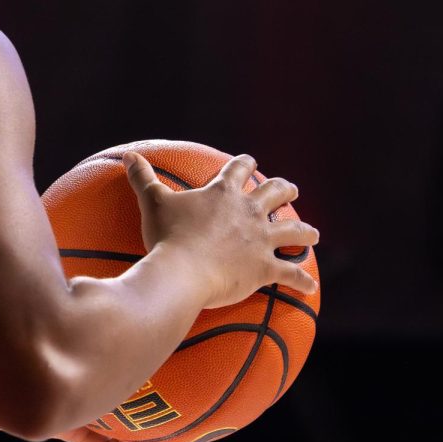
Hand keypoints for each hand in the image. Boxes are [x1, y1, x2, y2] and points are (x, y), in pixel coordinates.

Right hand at [122, 151, 319, 308]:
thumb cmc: (166, 236)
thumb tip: (128, 156)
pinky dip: (302, 280)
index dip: (246, 164)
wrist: (181, 270)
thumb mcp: (153, 202)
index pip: (239, 169)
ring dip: (305, 232)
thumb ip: (143, 178)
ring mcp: (260, 240)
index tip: (251, 163)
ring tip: (313, 234)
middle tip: (290, 190)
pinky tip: (311, 285)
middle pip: (275, 193)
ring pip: (294, 231)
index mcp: (223, 193)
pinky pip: (291, 274)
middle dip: (284, 190)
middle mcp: (248, 211)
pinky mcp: (265, 268)